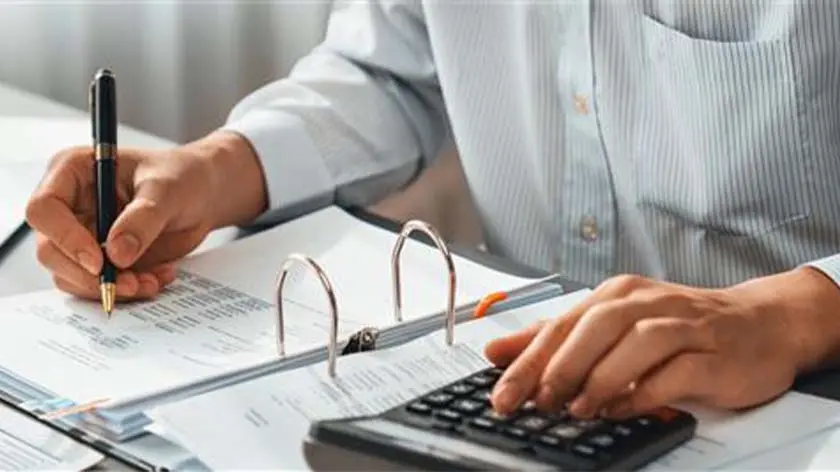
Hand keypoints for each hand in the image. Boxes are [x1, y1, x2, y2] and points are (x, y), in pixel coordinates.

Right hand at [26, 131, 265, 301]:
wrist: (203, 194)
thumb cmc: (182, 176)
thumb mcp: (167, 190)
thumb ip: (143, 219)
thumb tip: (117, 254)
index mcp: (73, 172)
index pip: (44, 209)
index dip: (65, 239)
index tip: (99, 261)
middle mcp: (70, 206)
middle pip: (50, 251)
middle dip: (89, 275)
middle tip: (129, 284)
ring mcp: (82, 235)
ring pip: (73, 275)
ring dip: (110, 288)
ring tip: (151, 282)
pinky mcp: (101, 259)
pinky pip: (100, 284)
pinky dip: (127, 290)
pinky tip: (157, 278)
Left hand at [483, 273, 815, 418]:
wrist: (760, 323)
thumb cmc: (681, 325)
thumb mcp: (612, 324)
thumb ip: (556, 338)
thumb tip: (498, 351)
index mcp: (617, 294)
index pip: (562, 324)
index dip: (528, 360)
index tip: (503, 393)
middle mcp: (646, 303)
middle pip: (594, 327)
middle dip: (560, 368)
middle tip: (538, 402)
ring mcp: (683, 325)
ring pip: (635, 344)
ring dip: (602, 378)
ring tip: (579, 409)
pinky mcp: (714, 353)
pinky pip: (676, 371)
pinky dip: (646, 391)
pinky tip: (624, 408)